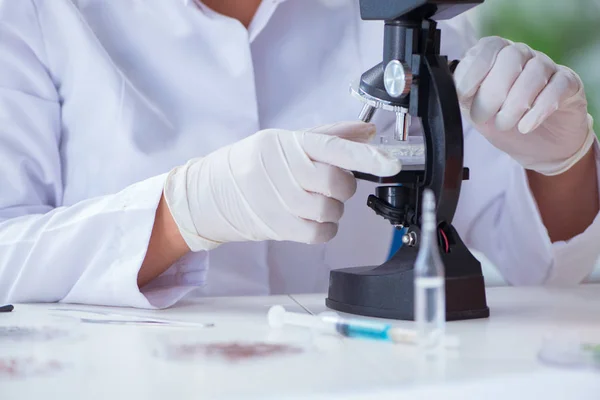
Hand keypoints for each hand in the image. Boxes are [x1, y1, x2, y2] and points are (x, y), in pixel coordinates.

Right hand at [163, 122, 401, 250]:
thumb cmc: (255, 163)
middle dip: (344, 186)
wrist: (212, 192)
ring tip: (317, 200)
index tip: (391, 163)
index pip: (334, 148)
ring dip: (334, 208)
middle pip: (336, 183)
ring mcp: (278, 200)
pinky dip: (326, 228)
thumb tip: (368, 132)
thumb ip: (330, 137)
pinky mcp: (277, 227)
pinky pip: (320, 234)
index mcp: (289, 143)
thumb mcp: (286, 140)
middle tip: (334, 184)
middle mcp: (283, 170)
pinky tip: (315, 218)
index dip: (366, 156)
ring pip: (330, 210)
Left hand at [455, 36, 594, 175]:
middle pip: (510, 58)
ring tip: (505, 124)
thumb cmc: (503, 123)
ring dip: (515, 103)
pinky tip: (526, 126)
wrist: (536, 146)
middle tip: (483, 117)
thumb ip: (465, 97)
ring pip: (535, 72)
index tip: (463, 94)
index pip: (487, 47)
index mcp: (496, 57)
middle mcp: (522, 56)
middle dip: (492, 92)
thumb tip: (452, 90)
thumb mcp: (476, 111)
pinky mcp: (568, 84)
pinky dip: (539, 109)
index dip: (473, 69)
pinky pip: (557, 87)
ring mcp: (547, 68)